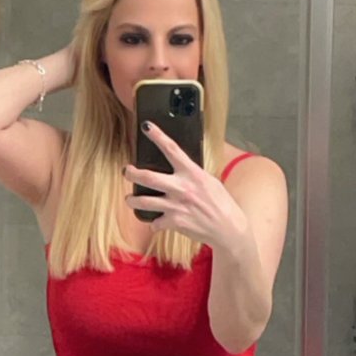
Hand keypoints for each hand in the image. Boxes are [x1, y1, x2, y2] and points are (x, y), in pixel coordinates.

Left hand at [123, 121, 246, 249]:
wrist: (228, 229)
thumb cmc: (222, 204)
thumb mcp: (209, 182)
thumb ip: (192, 175)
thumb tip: (180, 169)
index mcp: (192, 173)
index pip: (172, 149)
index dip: (158, 136)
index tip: (146, 127)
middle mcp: (182, 188)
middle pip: (148, 177)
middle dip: (132, 173)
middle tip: (127, 171)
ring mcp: (176, 206)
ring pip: (144, 201)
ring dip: (132, 201)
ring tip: (129, 199)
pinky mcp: (174, 222)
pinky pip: (156, 223)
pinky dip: (155, 223)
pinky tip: (156, 223)